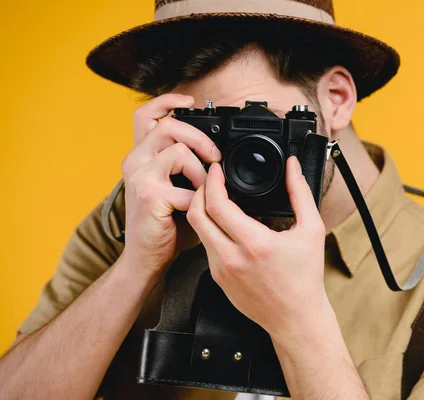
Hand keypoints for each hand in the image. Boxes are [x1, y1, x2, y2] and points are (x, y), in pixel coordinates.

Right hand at [120, 94, 220, 278]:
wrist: (146, 257)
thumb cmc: (164, 224)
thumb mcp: (175, 187)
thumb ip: (188, 168)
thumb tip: (218, 155)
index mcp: (142, 156)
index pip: (146, 114)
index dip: (167, 101)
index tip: (190, 101)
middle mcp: (136, 161)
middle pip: (169, 126)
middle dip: (201, 139)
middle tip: (215, 157)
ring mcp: (140, 177)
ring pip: (179, 151)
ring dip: (201, 170)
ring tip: (203, 189)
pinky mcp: (149, 195)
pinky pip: (186, 186)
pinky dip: (199, 198)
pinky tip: (195, 208)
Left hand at [186, 157, 328, 336]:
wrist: (296, 318)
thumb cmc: (305, 278)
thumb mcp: (311, 230)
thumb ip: (300, 193)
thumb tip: (293, 166)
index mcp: (254, 243)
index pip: (216, 204)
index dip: (212, 181)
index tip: (217, 169)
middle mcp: (232, 258)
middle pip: (196, 215)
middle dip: (200, 190)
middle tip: (211, 179)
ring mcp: (221, 271)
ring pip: (199, 231)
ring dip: (203, 210)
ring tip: (218, 198)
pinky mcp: (218, 279)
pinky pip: (207, 247)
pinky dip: (211, 230)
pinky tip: (225, 224)